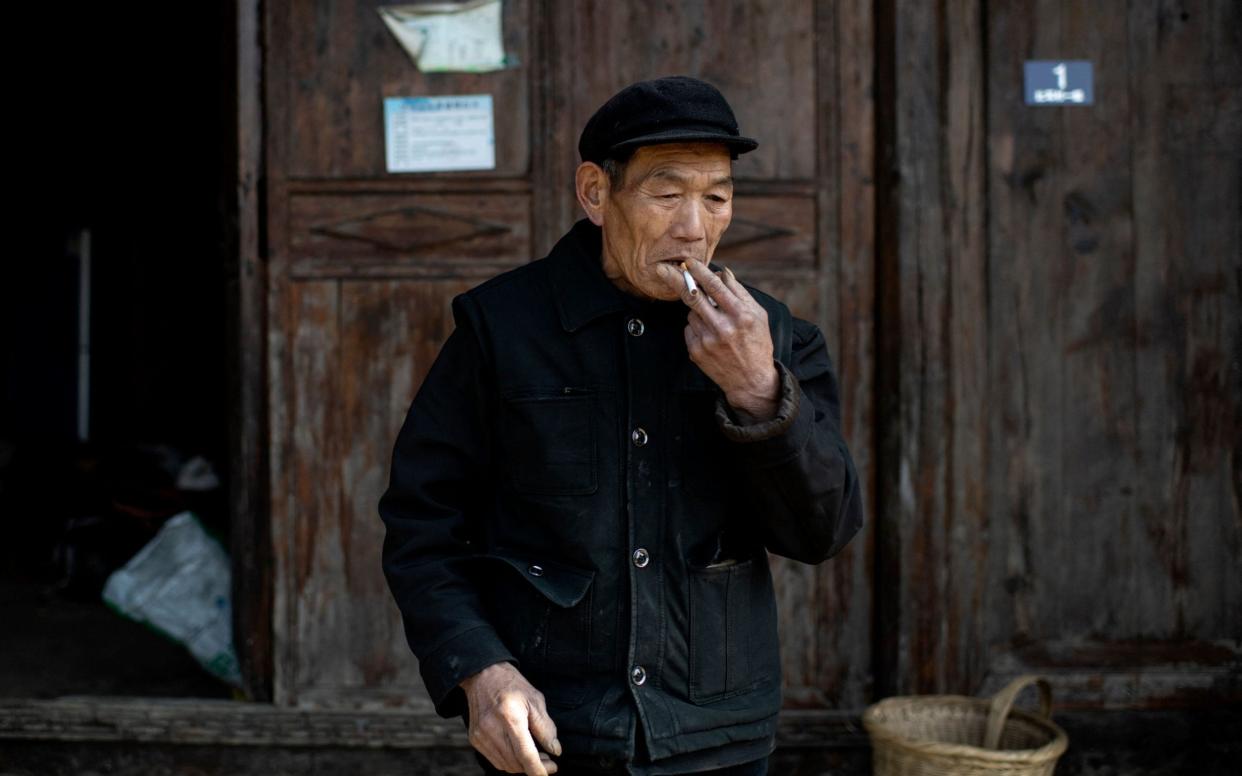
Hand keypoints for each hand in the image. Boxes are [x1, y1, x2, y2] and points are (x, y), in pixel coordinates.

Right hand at [460, 662, 560, 774]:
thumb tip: (555, 750)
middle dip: (535, 767)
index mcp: (510, 717)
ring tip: (536, 756)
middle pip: (516, 763)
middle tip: (549, 761)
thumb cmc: (511, 684)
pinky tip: (520, 753)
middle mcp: (492, 730)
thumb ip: (546, 727)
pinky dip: (510, 761)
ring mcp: (481, 736)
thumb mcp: (535, 699)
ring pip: (506, 765)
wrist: (482, 675)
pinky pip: (496, 760)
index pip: (525, 754)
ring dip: (523, 766)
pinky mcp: (475, 739)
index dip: (539, 769)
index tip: (552, 770)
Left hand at [676, 261, 779, 420]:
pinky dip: (696, 326)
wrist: (751, 380)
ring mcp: (707, 341)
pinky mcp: (696, 352)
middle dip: (677, 279)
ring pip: (691, 312)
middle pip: (693, 296)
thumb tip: (722, 272)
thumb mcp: (758, 316)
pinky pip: (689, 328)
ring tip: (714, 321)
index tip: (689, 262)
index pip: (715, 286)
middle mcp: (722, 327)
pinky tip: (711, 336)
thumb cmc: (757, 344)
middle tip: (665, 269)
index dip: (699, 271)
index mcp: (740, 315)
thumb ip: (740, 293)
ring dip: (698, 310)